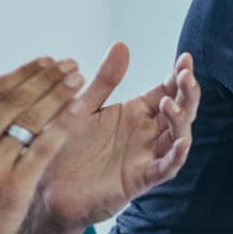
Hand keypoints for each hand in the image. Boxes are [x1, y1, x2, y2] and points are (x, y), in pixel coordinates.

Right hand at [0, 57, 84, 233]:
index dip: (25, 72)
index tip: (47, 60)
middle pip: (17, 99)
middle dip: (47, 78)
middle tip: (70, 64)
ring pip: (31, 118)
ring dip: (58, 95)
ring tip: (79, 80)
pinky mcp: (14, 184)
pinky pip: (43, 148)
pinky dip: (61, 126)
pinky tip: (78, 111)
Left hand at [38, 44, 198, 229]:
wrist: (44, 189)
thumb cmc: (63, 149)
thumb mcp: (83, 107)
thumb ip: (105, 80)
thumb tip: (122, 44)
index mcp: (134, 113)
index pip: (166, 90)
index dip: (179, 75)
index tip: (185, 58)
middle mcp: (145, 133)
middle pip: (179, 110)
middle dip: (187, 93)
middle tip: (186, 75)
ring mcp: (145, 156)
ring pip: (178, 136)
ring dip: (181, 120)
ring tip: (170, 104)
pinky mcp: (140, 179)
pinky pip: (166, 167)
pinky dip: (177, 155)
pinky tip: (181, 142)